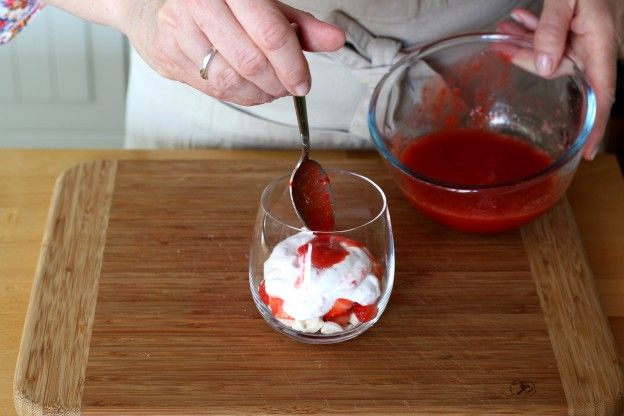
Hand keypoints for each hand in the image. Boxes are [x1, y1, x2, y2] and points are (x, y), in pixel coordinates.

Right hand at [116, 0, 344, 105]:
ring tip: (271, 89)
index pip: (270, 33)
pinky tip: (248, 89)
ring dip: (260, 94)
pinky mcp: (168, 58)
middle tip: (289, 86)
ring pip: (231, 81)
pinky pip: (213, 90)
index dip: (292, 64)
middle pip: (252, 62)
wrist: (150, 2)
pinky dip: (239, 96)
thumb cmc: (211, 0)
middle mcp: (198, 5)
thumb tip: (333, 39)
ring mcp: (178, 32)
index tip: (303, 81)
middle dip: (278, 83)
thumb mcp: (260, 3)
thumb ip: (296, 24)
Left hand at [498, 0, 623, 159]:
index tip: (586, 152)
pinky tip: (519, 20)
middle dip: (528, 59)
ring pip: (552, 52)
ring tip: (507, 26)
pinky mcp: (579, 29)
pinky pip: (555, 38)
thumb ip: (553, 31)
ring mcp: (588, 38)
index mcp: (602, 46)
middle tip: (502, 42)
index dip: (596, 127)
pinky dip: (535, 31)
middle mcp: (598, 48)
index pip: (602, 97)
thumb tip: (544, 67)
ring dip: (527, 42)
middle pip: (560, 71)